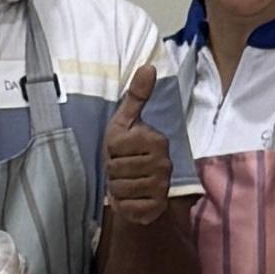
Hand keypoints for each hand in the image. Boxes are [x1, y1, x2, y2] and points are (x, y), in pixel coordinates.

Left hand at [101, 60, 174, 227]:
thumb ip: (136, 95)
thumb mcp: (126, 121)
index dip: (111, 150)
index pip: (114, 146)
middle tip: (122, 168)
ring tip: (125, 182)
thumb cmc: (127, 151)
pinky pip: (126, 207)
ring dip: (116, 188)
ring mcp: (161, 188)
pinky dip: (122, 205)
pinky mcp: (156, 208)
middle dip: (112, 171)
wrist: (138, 186)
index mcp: (157, 140)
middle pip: (114, 169)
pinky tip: (130, 197)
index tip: (121, 150)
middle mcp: (164, 164)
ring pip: (119, 189)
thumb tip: (149, 65)